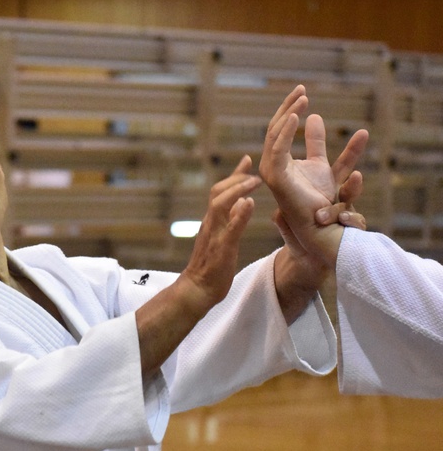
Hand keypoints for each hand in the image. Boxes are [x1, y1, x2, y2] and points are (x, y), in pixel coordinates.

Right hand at [135, 155, 259, 376]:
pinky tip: (248, 204)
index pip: (221, 192)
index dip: (234, 175)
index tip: (247, 159)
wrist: (197, 291)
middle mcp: (211, 224)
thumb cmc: (212, 268)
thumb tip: (243, 203)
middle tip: (252, 166)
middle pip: (218, 192)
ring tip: (254, 180)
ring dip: (237, 190)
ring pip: (220, 205)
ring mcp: (214, 236)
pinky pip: (229, 229)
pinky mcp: (220, 249)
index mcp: (212, 222)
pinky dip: (238, 215)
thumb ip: (230, 222)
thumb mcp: (222, 239)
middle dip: (235, 177)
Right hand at [259, 85, 367, 264]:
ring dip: (288, 114)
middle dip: (288, 106)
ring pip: (274, 135)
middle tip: (302, 89)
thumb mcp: (323, 165)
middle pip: (276, 128)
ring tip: (302, 99)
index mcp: (279, 161)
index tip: (303, 91)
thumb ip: (317, 143)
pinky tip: (296, 117)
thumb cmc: (322, 203)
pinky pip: (277, 149)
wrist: (321, 229)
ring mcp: (271, 172)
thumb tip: (315, 116)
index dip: (290, 109)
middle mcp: (271, 165)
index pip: (280, 130)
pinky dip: (285, 132)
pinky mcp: (275, 178)